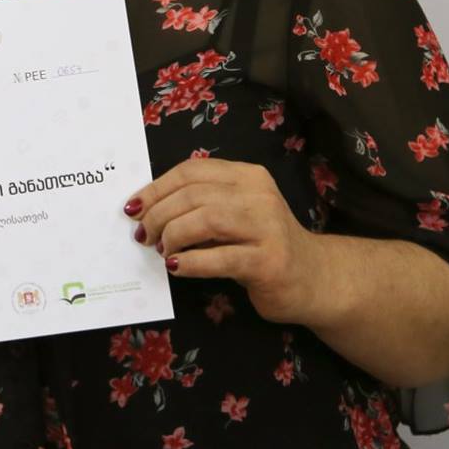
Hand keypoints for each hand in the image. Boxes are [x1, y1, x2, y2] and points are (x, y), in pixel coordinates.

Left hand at [124, 157, 323, 325]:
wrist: (314, 278)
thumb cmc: (262, 244)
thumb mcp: (234, 214)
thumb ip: (201, 205)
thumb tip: (146, 209)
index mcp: (247, 176)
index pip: (192, 171)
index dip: (156, 188)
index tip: (134, 207)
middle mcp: (259, 195)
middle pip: (193, 195)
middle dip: (158, 214)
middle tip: (144, 235)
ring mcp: (268, 228)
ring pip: (205, 220)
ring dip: (172, 236)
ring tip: (162, 251)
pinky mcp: (269, 262)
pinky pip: (220, 258)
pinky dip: (191, 262)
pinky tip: (177, 267)